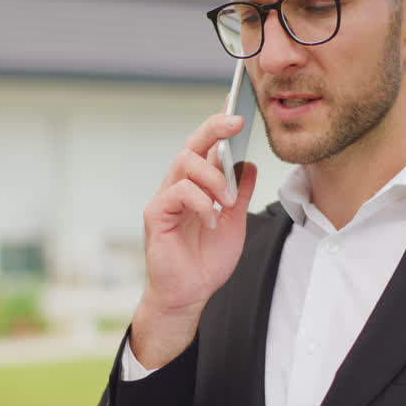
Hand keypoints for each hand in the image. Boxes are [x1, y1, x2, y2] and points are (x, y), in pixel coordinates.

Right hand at [131, 112, 258, 368]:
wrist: (189, 294)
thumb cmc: (206, 260)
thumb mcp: (235, 223)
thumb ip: (240, 194)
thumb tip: (249, 163)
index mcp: (197, 185)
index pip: (206, 147)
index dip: (219, 126)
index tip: (240, 111)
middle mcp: (178, 185)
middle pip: (192, 144)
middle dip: (214, 128)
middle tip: (237, 122)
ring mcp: (165, 198)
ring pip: (184, 162)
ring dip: (213, 177)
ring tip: (227, 200)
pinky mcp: (156, 214)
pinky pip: (178, 192)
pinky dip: (201, 202)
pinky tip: (212, 220)